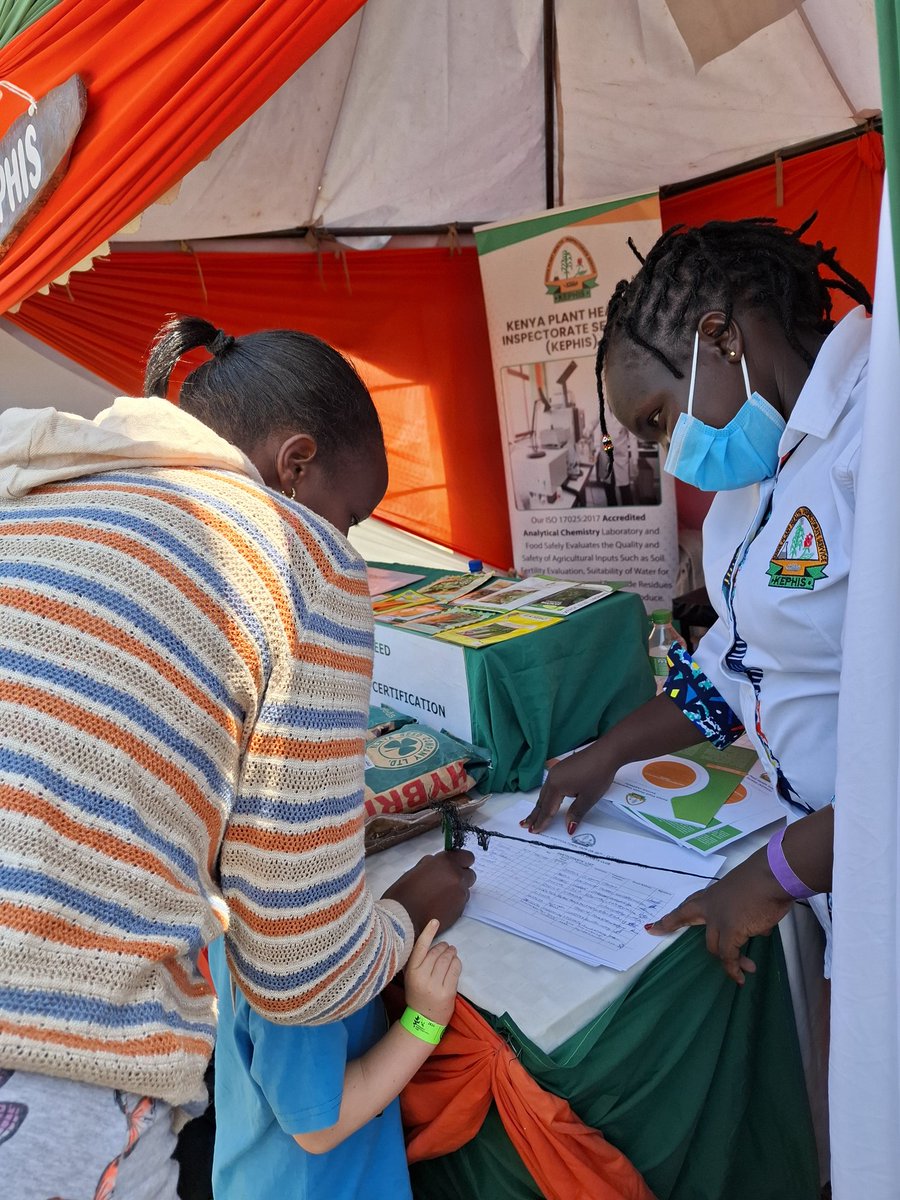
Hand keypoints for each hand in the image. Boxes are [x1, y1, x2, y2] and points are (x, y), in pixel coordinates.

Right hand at [382, 850, 475, 936]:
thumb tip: (441, 864)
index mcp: (446, 862)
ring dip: (457, 891)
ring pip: (466, 889)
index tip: (457, 865)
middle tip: (447, 882)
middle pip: (470, 874)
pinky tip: (440, 905)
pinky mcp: (460, 910)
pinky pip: (461, 902)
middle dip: (461, 877)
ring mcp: (460, 894)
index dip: (462, 862)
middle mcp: (457, 876)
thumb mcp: (418, 869)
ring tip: (440, 896)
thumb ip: (434, 864)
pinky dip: (454, 903)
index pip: (467, 857)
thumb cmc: (405, 892)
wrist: (404, 917)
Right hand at [403, 918, 460, 1024]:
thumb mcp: (412, 976)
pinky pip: (455, 969)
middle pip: (437, 952)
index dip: (428, 933)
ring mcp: (436, 984)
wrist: (423, 1019)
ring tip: (452, 952)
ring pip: (447, 959)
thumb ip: (418, 961)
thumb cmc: (417, 993)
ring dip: (451, 952)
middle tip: (446, 947)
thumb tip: (431, 941)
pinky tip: (456, 962)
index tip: (435, 921)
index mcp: (411, 971)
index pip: (420, 948)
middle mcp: (422, 976)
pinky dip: (457, 962)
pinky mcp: (448, 991)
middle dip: (443, 947)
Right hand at [523, 740, 616, 833]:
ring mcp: (555, 771)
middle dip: (534, 814)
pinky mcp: (561, 767)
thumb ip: (575, 813)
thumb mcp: (588, 798)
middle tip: (525, 825)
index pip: (547, 809)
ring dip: (539, 805)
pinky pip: (549, 785)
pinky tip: (546, 798)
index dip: (541, 822)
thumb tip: (568, 827)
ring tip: (533, 815)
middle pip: (542, 800)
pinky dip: (545, 796)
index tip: (534, 831)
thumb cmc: (598, 775)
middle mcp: (552, 778)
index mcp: (556, 787)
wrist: (605, 753)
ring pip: (544, 792)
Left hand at [647, 846, 792, 983]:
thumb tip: (757, 928)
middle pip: (687, 917)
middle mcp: (711, 906)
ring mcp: (718, 919)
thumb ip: (745, 910)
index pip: (688, 905)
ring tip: (746, 969)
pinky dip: (735, 966)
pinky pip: (728, 955)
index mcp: (713, 895)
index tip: (652, 927)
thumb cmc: (764, 880)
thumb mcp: (747, 893)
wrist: (771, 876)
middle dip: (672, 924)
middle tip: (656, 929)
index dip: (672, 917)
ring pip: (713, 945)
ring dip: (731, 960)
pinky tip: (741, 975)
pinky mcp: (730, 931)